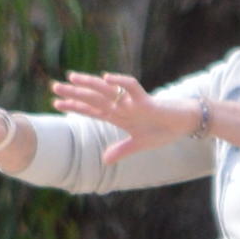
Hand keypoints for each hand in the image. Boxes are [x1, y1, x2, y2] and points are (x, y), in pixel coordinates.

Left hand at [53, 70, 192, 142]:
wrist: (185, 124)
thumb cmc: (164, 130)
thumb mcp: (140, 144)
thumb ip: (122, 150)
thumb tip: (104, 160)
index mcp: (119, 116)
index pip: (92, 110)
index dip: (74, 107)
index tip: (56, 104)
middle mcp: (122, 106)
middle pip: (94, 98)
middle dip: (74, 93)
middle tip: (54, 86)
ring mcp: (133, 103)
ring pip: (107, 90)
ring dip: (89, 84)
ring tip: (72, 78)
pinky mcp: (147, 101)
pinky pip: (131, 87)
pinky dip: (119, 82)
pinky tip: (106, 77)